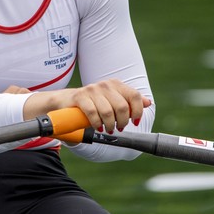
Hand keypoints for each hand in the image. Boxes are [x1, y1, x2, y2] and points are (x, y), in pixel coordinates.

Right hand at [22, 78, 151, 132]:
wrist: (65, 102)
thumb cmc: (92, 104)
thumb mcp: (112, 101)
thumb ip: (129, 102)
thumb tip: (147, 102)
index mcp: (116, 85)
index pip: (134, 96)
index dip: (137, 111)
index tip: (134, 122)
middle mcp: (105, 85)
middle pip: (122, 106)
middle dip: (122, 122)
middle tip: (117, 128)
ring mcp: (91, 90)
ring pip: (107, 111)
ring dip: (108, 125)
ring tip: (106, 128)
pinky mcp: (79, 97)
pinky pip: (92, 112)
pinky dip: (96, 123)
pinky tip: (96, 126)